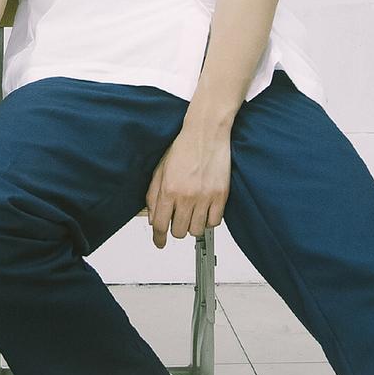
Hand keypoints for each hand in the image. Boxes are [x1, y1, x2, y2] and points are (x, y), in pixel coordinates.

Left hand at [145, 124, 230, 249]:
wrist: (206, 132)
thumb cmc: (183, 147)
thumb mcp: (160, 170)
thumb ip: (154, 195)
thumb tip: (153, 217)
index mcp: (168, 189)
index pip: (160, 224)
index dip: (158, 238)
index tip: (160, 242)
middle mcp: (186, 196)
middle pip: (178, 232)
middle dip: (175, 229)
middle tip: (178, 220)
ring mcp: (205, 197)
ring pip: (197, 230)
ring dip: (192, 225)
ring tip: (192, 213)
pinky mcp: (221, 196)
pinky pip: (215, 222)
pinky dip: (209, 220)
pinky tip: (205, 210)